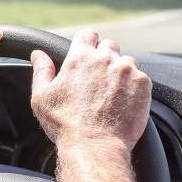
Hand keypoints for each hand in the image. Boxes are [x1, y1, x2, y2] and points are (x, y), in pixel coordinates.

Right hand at [30, 29, 151, 153]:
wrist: (95, 146)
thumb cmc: (65, 124)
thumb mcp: (42, 97)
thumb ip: (41, 70)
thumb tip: (38, 54)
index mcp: (80, 57)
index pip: (88, 34)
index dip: (87, 43)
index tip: (87, 55)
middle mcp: (106, 58)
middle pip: (109, 45)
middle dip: (104, 57)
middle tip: (98, 80)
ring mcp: (127, 70)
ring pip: (126, 62)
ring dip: (120, 73)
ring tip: (111, 95)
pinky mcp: (143, 85)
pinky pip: (140, 78)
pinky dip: (133, 88)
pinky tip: (123, 103)